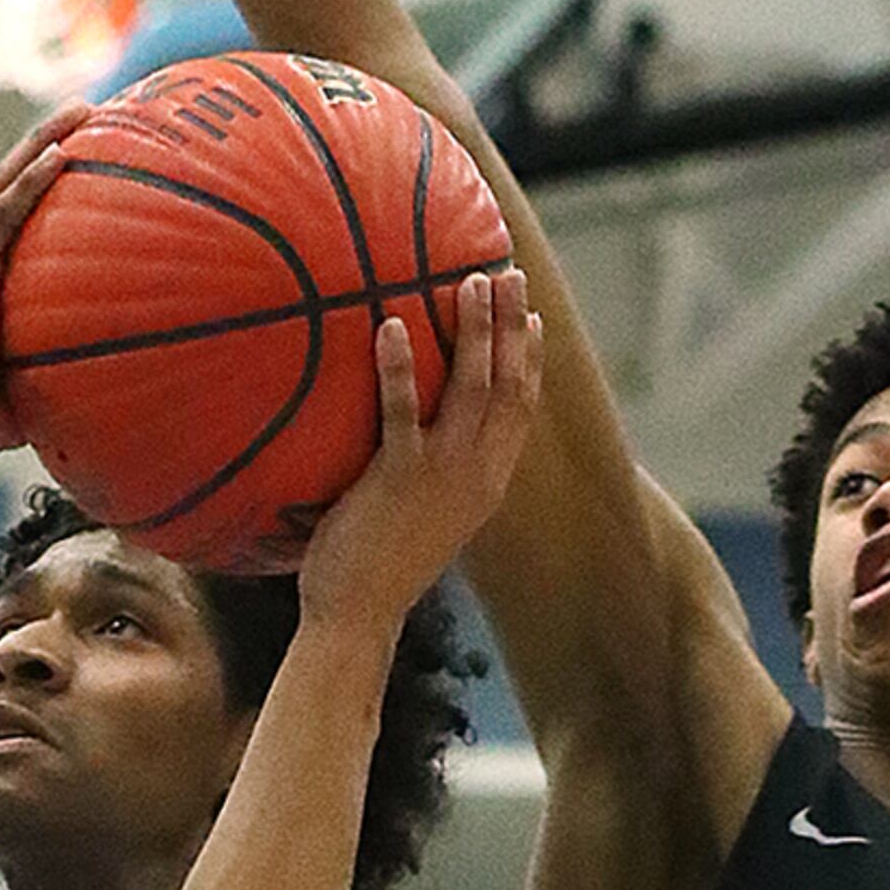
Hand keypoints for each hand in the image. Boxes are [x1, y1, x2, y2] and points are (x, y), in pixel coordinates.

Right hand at [0, 108, 91, 469]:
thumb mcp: (34, 390)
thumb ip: (65, 375)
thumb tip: (114, 392)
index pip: (18, 215)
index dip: (46, 179)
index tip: (87, 152)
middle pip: (13, 182)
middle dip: (49, 141)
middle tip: (90, 110)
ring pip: (7, 183)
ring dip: (44, 142)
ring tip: (82, 110)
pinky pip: (3, 216)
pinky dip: (31, 183)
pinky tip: (59, 157)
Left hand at [295, 273, 538, 636]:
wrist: (358, 616)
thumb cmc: (380, 565)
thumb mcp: (424, 515)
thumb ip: (433, 473)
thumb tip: (418, 435)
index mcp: (486, 484)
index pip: (522, 412)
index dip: (531, 361)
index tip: (532, 317)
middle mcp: (476, 476)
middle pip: (509, 387)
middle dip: (512, 326)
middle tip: (508, 274)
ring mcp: (441, 476)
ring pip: (471, 390)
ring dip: (475, 332)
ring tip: (468, 282)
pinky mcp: (397, 479)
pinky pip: (401, 412)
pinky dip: (398, 366)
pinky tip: (390, 324)